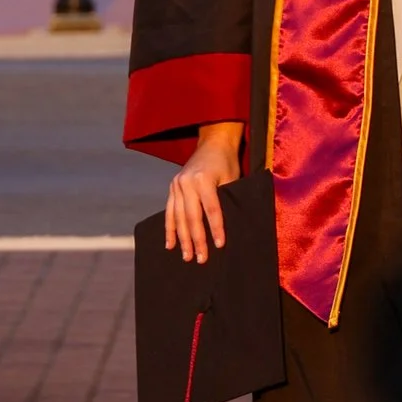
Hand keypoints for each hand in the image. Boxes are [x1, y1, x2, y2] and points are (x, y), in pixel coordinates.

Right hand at [167, 120, 244, 261]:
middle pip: (192, 217)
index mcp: (203, 179)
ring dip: (182, 239)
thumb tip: (226, 228)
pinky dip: (169, 229)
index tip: (219, 245)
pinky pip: (169, 212)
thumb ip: (226, 200)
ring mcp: (176, 184)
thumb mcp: (231, 179)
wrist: (213, 143)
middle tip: (201, 259)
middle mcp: (186, 182)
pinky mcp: (172, 187)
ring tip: (187, 256)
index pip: (211, 209)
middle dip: (197, 240)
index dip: (216, 229)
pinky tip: (170, 245)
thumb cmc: (227, 162)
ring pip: (178, 217)